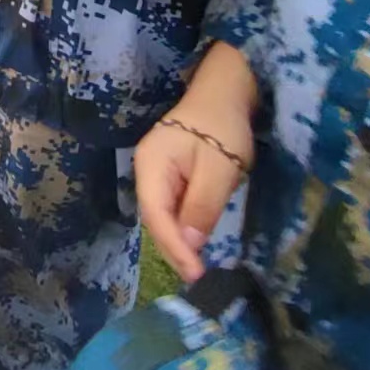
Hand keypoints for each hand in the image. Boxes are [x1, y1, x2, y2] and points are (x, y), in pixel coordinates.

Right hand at [135, 43, 257, 282]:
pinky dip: (183, 226)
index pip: (157, 215)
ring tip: (196, 267)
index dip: (174, 248)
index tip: (196, 274)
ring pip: (162, 215)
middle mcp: (146, 170)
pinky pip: (171, 206)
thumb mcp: (218, 168)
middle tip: (198, 277)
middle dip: (174, 249)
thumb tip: (191, 243)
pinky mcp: (169, 173)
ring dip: (178, 241)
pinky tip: (195, 241)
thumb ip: (202, 206)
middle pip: (155, 218)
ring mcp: (155, 171)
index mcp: (151, 164)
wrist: (224, 91)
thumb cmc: (221, 125)